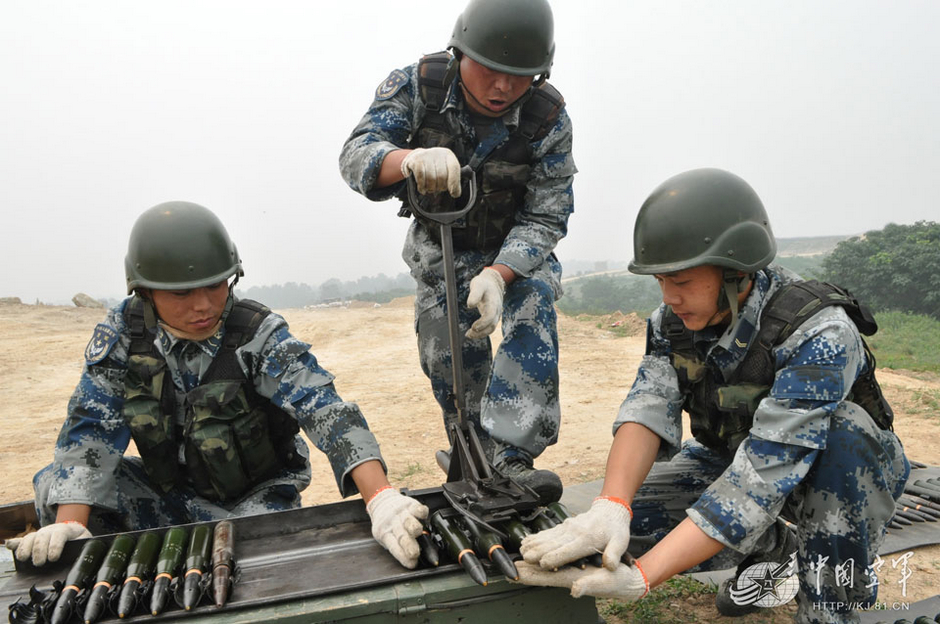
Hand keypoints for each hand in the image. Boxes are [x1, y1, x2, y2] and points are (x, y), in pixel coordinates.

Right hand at [5, 521, 91, 566]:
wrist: (75, 531)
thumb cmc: (80, 539)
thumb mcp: (86, 540)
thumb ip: (84, 545)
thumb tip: (83, 553)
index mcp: (66, 529)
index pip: (59, 535)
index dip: (55, 546)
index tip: (53, 558)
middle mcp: (51, 530)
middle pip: (42, 537)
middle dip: (39, 550)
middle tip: (39, 563)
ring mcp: (41, 533)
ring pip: (30, 537)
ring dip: (25, 547)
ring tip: (24, 558)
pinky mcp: (33, 539)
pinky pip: (22, 540)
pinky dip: (15, 543)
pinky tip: (9, 545)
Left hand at [365, 487, 428, 568]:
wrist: (382, 502)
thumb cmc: (387, 524)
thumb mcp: (386, 537)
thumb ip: (397, 547)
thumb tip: (413, 563)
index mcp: (385, 535)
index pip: (393, 548)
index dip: (403, 557)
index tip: (412, 564)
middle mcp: (393, 524)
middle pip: (401, 536)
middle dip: (409, 545)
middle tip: (414, 553)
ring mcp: (402, 514)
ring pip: (408, 521)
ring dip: (413, 527)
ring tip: (417, 533)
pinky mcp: (410, 505)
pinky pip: (416, 508)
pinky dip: (420, 511)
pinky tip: (423, 514)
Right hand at [400, 147, 460, 196]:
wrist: (417, 158)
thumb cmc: (434, 167)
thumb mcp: (446, 171)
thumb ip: (453, 181)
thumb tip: (455, 193)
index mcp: (448, 156)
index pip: (454, 168)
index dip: (454, 182)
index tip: (453, 192)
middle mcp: (438, 153)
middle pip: (442, 176)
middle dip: (440, 187)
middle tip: (437, 188)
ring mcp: (426, 156)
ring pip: (431, 178)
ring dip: (430, 188)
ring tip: (429, 188)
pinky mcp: (416, 160)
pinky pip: (420, 177)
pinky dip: (422, 186)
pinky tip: (422, 189)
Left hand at [465, 267, 505, 338]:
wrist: (492, 284)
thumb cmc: (483, 284)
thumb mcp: (478, 285)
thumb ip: (475, 294)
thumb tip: (470, 305)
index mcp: (493, 302)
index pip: (490, 315)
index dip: (483, 323)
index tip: (473, 327)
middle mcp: (496, 310)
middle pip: (491, 325)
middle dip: (481, 332)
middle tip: (468, 334)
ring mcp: (495, 315)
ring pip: (491, 328)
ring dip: (480, 334)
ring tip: (468, 335)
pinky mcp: (492, 318)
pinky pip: (488, 328)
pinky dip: (481, 332)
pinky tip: (472, 333)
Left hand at [515, 560, 648, 599]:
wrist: (628, 580)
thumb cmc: (618, 580)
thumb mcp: (605, 581)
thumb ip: (589, 585)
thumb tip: (575, 591)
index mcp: (572, 579)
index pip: (544, 578)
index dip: (528, 576)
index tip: (513, 573)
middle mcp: (568, 577)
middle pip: (540, 575)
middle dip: (524, 571)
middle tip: (507, 568)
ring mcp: (571, 573)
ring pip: (546, 569)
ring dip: (531, 566)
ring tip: (517, 562)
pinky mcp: (576, 568)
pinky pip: (555, 564)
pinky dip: (543, 560)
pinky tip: (538, 557)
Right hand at [520, 496, 631, 570]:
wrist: (610, 510)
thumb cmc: (615, 530)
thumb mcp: (621, 542)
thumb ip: (614, 554)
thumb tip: (609, 566)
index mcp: (587, 539)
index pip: (568, 550)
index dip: (555, 557)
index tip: (543, 564)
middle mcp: (574, 532)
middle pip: (553, 543)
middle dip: (538, 551)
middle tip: (525, 559)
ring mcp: (567, 527)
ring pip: (547, 537)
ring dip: (534, 543)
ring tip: (521, 550)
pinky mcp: (564, 525)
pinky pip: (548, 532)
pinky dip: (536, 537)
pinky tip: (526, 541)